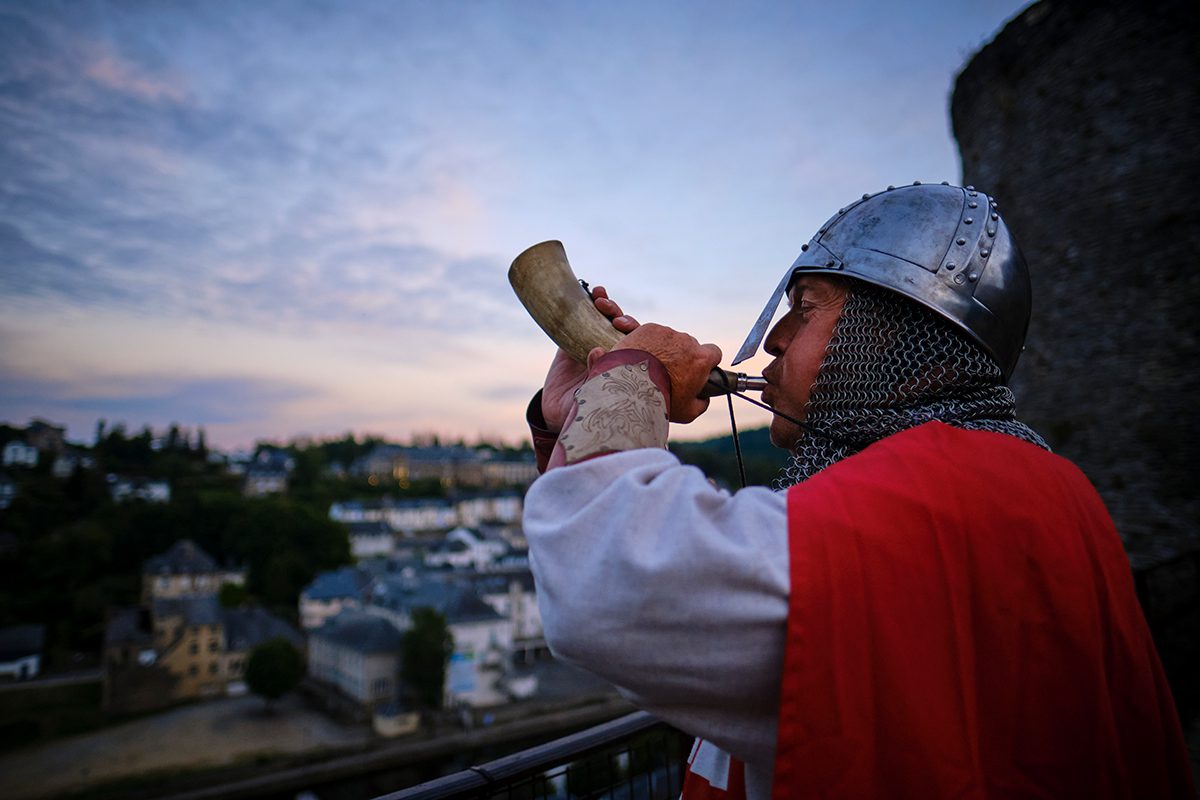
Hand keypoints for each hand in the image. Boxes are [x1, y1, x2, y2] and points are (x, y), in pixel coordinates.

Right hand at [541, 286, 639, 431]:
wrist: (557, 411)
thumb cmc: (583, 411)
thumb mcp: (594, 398)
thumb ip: (597, 377)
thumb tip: (596, 351)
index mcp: (627, 367)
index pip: (640, 344)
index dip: (637, 332)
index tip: (624, 326)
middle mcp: (615, 353)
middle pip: (627, 329)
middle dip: (623, 318)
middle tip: (615, 319)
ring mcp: (596, 343)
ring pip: (609, 320)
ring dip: (610, 307)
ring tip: (601, 299)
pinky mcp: (576, 338)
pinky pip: (586, 316)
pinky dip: (591, 301)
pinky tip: (592, 291)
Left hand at [612, 324, 721, 422]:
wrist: (629, 388)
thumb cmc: (660, 401)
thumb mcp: (688, 412)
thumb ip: (702, 403)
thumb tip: (704, 397)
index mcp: (701, 359)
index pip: (714, 352)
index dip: (707, 361)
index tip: (698, 369)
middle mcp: (686, 342)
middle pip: (690, 345)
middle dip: (682, 356)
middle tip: (668, 372)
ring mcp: (667, 333)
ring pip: (670, 339)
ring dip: (664, 349)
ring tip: (650, 367)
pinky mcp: (648, 329)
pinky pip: (652, 334)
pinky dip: (648, 342)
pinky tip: (640, 357)